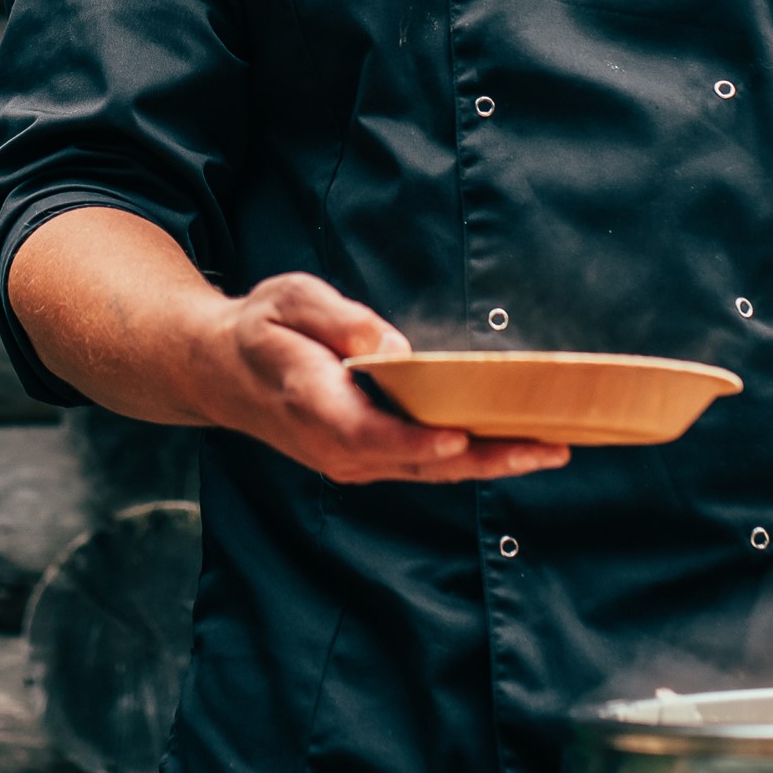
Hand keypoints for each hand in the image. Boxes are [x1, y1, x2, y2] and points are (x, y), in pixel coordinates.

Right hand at [190, 272, 569, 485]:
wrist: (220, 372)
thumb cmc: (261, 328)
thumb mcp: (289, 302)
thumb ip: (339, 322)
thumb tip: (392, 349)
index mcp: (314, 406)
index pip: (372, 434)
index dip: (417, 439)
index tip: (460, 435)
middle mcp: (337, 447)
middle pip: (420, 462)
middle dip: (488, 458)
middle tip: (552, 448)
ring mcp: (352, 461)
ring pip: (430, 470)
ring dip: (491, 463)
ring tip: (552, 450)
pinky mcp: (366, 458)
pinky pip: (423, 464)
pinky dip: (470, 459)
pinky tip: (512, 446)